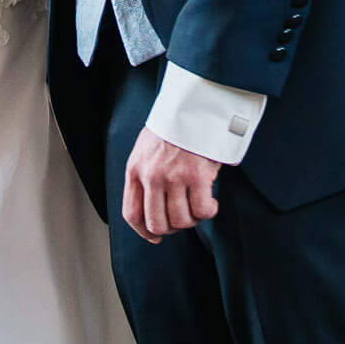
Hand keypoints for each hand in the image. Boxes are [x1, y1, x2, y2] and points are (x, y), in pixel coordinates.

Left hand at [122, 125, 220, 242]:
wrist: (193, 106)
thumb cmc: (173, 128)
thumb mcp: (146, 149)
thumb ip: (145, 175)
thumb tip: (152, 207)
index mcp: (135, 170)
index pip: (132, 213)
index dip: (144, 232)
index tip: (155, 237)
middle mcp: (151, 176)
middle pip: (157, 223)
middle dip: (172, 228)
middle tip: (183, 218)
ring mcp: (173, 177)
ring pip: (181, 221)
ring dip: (192, 219)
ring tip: (198, 206)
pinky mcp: (196, 176)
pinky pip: (202, 210)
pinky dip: (209, 211)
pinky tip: (211, 202)